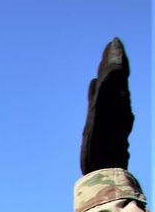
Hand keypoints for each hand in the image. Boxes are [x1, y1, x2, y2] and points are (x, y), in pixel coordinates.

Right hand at [80, 38, 132, 172]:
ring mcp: (112, 114)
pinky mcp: (106, 123)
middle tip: (111, 44)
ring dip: (109, 73)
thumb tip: (110, 70)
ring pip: (112, 87)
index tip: (114, 41)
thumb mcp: (102, 117)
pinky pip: (104, 100)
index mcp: (116, 99)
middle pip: (117, 76)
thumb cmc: (101, 147)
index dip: (116, 55)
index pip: (118, 71)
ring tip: (104, 62)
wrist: (104, 170)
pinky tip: (93, 86)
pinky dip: (100, 89)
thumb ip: (104, 92)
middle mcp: (117, 104)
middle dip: (114, 60)